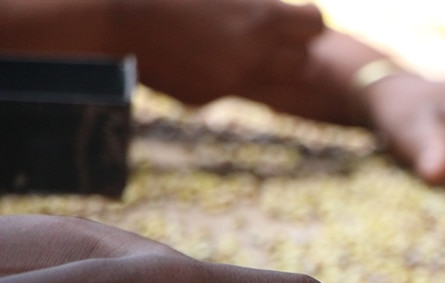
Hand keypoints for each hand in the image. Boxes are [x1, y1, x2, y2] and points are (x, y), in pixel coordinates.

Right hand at [125, 0, 323, 104]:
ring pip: (272, 83)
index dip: (308, 20)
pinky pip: (230, 88)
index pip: (316, 25)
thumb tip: (275, 2)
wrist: (114, 19)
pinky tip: (197, 53)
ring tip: (241, 45)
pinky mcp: (207, 97)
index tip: (295, 14)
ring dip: (264, 67)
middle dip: (293, 49)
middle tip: (274, 36)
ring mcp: (231, 81)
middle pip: (303, 62)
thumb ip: (256, 0)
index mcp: (262, 18)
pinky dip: (223, 75)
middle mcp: (254, 56)